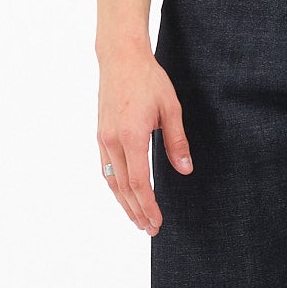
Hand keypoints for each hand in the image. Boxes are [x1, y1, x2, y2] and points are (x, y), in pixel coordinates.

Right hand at [97, 51, 191, 235]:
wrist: (120, 58)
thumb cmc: (148, 79)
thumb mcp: (170, 108)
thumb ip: (176, 141)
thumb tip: (185, 170)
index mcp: (131, 136)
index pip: (139, 182)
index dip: (148, 205)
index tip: (157, 221)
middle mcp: (112, 141)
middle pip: (123, 188)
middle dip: (136, 211)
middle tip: (149, 230)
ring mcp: (103, 138)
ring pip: (111, 181)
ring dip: (124, 203)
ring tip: (137, 220)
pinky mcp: (100, 134)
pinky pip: (106, 168)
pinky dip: (115, 186)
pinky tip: (124, 195)